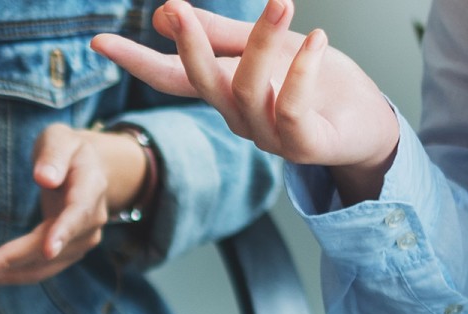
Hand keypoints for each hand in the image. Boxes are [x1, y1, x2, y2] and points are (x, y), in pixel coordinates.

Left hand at [0, 124, 145, 284]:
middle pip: (49, 249)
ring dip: (3, 271)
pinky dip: (6, 270)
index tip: (48, 250)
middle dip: (12, 261)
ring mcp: (78, 242)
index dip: (63, 232)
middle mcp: (89, 222)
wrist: (89, 170)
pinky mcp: (63, 253)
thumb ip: (54, 155)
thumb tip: (44, 178)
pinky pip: (34, 267)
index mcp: (90, 189)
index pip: (78, 214)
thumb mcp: (61, 139)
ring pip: (39, 266)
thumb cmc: (69, 151)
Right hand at [92, 0, 399, 201]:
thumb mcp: (267, 45)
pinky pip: (291, 109)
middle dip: (188, 44)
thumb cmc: (318, 82)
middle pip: (200, 81)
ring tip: (283, 2)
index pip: (170, 76)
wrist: (369, 121)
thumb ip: (221, 33)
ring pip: (248, 88)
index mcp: (224, 91)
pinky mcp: (304, 145)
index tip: (98, 42)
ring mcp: (268, 136)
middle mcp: (237, 116)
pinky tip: (317, 40)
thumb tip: (165, 12)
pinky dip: (303, 71)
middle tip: (178, 8)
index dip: (134, 60)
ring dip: (263, 41)